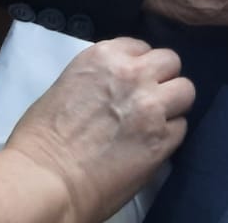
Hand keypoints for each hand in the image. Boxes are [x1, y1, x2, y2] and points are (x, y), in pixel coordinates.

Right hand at [6, 37, 193, 221]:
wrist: (45, 180)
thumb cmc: (41, 139)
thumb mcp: (69, 85)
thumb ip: (101, 78)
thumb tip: (116, 88)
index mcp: (104, 57)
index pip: (141, 47)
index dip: (138, 66)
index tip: (132, 82)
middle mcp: (133, 74)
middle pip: (171, 62)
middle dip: (162, 79)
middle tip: (148, 99)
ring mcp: (152, 105)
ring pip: (186, 91)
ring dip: (173, 105)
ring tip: (155, 122)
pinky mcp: (162, 139)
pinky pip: (181, 128)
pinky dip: (169, 136)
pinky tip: (150, 146)